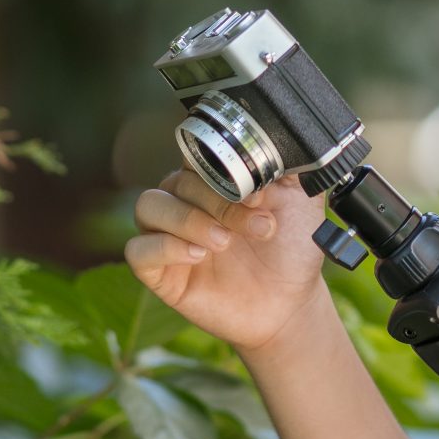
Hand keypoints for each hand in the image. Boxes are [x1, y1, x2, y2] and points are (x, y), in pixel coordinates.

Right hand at [125, 167, 329, 355]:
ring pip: (149, 206)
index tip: (261, 194)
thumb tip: (280, 137)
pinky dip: (165, 247)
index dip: (222, 168)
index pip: (196, 154)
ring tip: (224, 242)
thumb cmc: (290, 248)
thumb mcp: (300, 200)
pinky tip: (199, 255)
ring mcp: (169, 236)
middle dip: (219, 202)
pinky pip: (138, 249)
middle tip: (257, 226)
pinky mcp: (160, 272)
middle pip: (178, 181)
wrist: (291, 301)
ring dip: (187, 219)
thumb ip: (289, 166)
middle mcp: (186, 202)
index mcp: (213, 181)